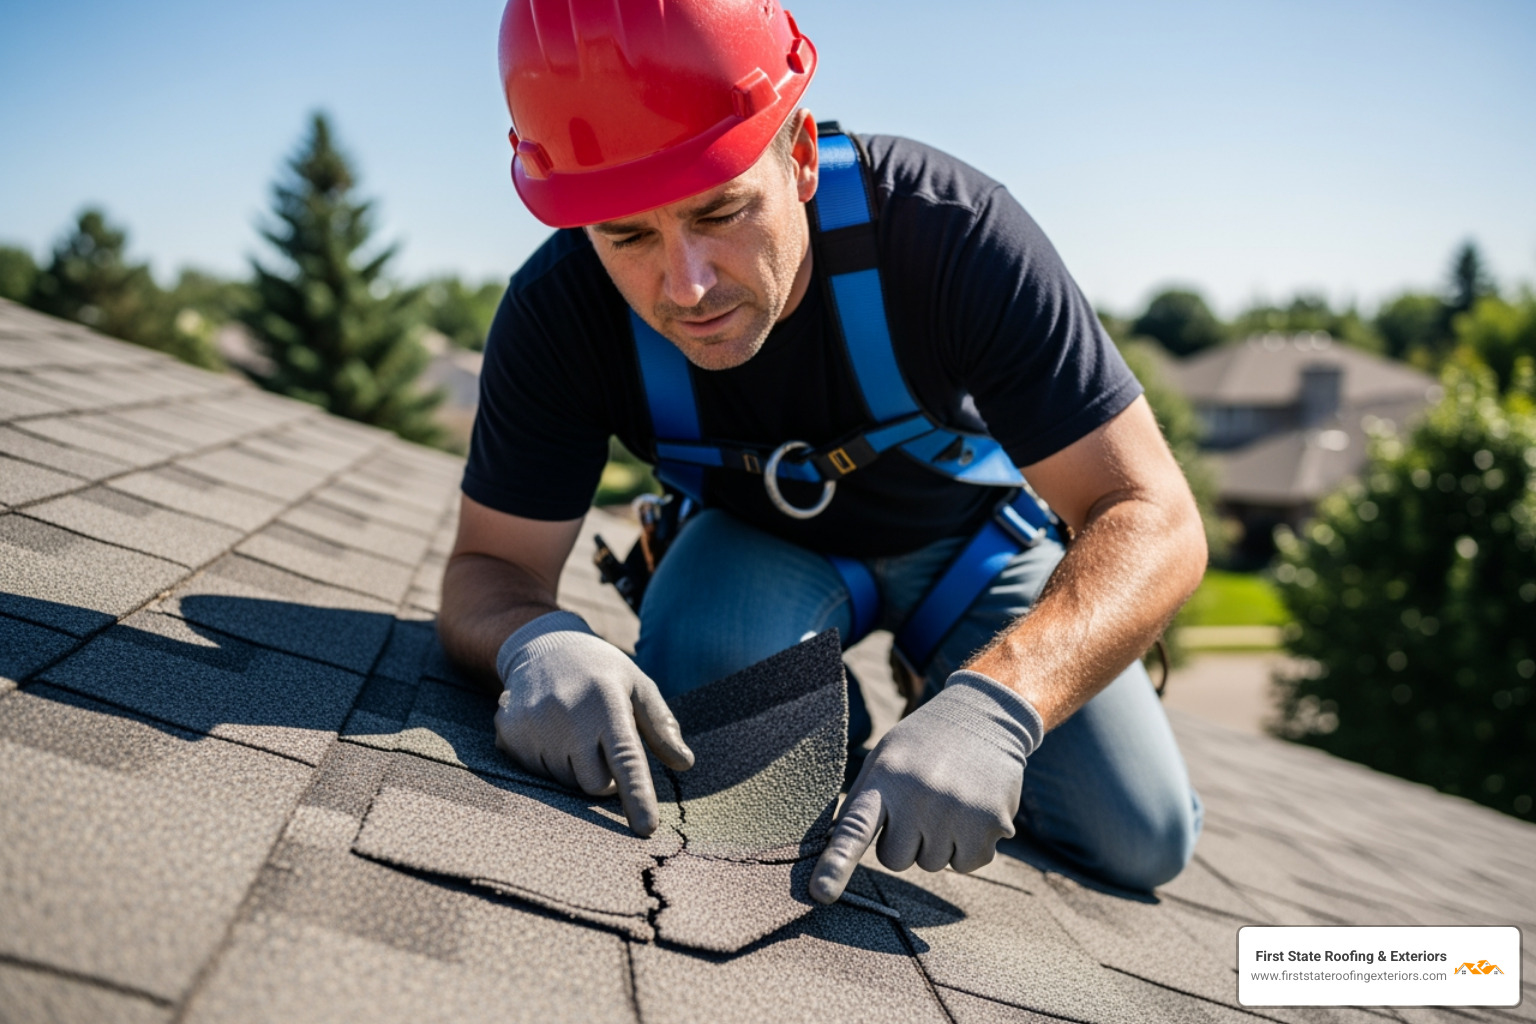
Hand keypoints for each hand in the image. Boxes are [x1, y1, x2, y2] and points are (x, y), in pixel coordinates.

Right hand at [494, 610, 693, 835]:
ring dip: (574, 766)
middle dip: (604, 776)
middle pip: (595, 785)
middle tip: (600, 742)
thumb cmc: (602, 672)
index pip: (626, 759)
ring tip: (571, 728)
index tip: (647, 829)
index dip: (637, 796)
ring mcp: (534, 726)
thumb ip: (661, 725)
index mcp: (607, 704)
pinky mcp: (508, 735)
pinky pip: (536, 774)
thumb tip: (685, 763)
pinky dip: (547, 761)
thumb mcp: (638, 686)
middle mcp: (568, 716)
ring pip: (564, 782)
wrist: (543, 647)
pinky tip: (548, 729)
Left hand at [809, 670, 1042, 902]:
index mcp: (885, 778)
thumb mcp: (886, 758)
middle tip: (920, 804)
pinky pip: (966, 865)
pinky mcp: (990, 824)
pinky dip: (968, 847)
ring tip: (948, 801)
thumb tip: (838, 846)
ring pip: (931, 864)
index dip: (836, 863)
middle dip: (905, 841)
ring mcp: (956, 812)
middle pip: (895, 859)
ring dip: (937, 842)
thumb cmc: (924, 744)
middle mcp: (919, 796)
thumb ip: (864, 802)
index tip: (821, 893)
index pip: (854, 828)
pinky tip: (971, 812)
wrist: (984, 717)